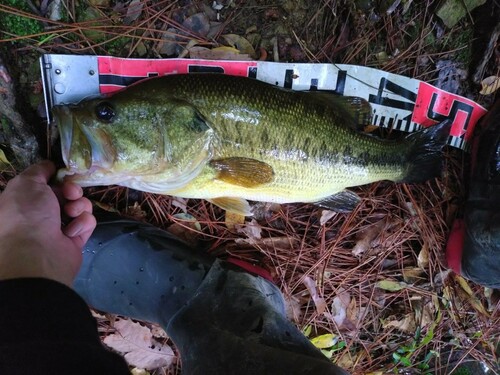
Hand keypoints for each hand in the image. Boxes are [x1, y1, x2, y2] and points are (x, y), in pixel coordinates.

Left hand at [0, 160, 95, 285]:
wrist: (38, 252)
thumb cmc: (27, 213)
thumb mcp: (27, 182)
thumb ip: (39, 170)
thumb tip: (50, 165)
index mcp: (25, 202)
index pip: (46, 185)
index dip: (57, 178)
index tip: (62, 175)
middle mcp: (40, 215)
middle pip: (65, 194)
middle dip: (71, 190)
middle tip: (70, 194)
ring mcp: (59, 229)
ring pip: (79, 207)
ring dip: (79, 206)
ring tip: (71, 212)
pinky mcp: (75, 240)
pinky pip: (87, 223)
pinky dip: (82, 224)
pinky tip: (72, 230)